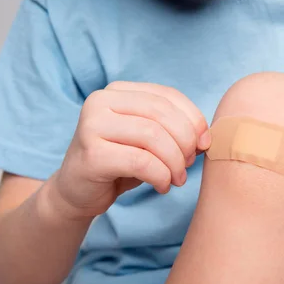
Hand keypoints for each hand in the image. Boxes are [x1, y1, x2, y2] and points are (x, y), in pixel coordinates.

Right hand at [51, 81, 210, 218]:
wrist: (78, 192)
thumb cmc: (120, 164)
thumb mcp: (150, 141)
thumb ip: (175, 130)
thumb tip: (206, 137)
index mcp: (118, 91)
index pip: (167, 95)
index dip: (194, 119)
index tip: (203, 144)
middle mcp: (101, 101)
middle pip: (162, 114)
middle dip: (185, 142)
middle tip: (188, 165)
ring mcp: (92, 125)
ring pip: (153, 136)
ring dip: (174, 162)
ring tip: (177, 179)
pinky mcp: (91, 154)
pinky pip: (141, 162)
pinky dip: (160, 176)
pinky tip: (161, 186)